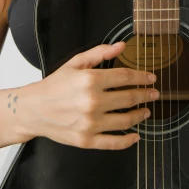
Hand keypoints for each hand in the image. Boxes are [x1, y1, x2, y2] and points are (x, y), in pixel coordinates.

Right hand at [20, 41, 158, 149]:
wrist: (34, 110)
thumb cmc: (55, 84)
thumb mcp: (76, 63)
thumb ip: (100, 53)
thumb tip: (122, 45)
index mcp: (90, 80)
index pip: (125, 77)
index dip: (141, 76)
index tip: (151, 78)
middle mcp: (92, 102)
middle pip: (128, 98)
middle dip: (145, 95)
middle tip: (154, 94)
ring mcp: (90, 123)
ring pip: (125, 121)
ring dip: (139, 115)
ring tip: (146, 111)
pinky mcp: (87, 140)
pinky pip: (113, 143)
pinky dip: (128, 141)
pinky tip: (136, 136)